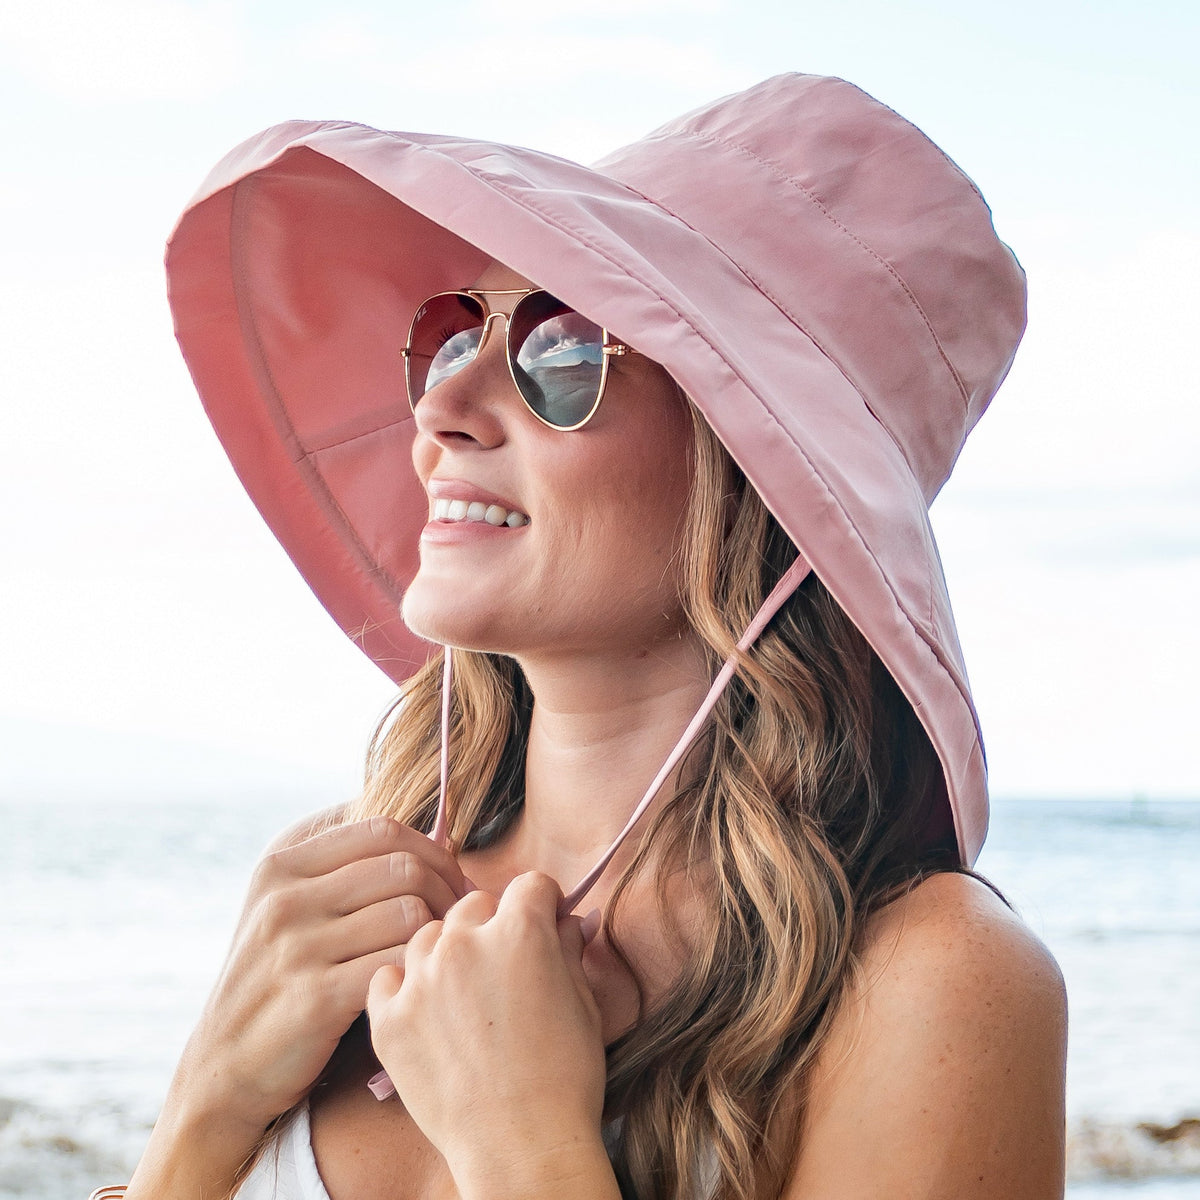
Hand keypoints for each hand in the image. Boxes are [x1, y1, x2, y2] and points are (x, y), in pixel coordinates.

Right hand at [169, 811, 469, 1133]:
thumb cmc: (279, 977)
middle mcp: (283, 899)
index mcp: (281, 865)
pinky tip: (419, 984)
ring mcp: (295, 948)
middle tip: (459, 919)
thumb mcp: (287, 907)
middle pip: (403, 867)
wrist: (224, 1068)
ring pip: (409, 912)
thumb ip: (342, 866)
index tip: (449, 878)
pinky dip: (421, 971)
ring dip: (439, 933)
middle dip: (446, 890)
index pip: (381, 829)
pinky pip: (398, 963)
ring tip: (443, 951)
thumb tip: (431, 832)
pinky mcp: (313, 999)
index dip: (430, 849)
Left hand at [366, 872, 607, 1190]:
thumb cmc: (565, 1078)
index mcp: (520, 931)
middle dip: (493, 923)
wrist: (522, 1147)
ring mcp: (421, 979)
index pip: (529, 885)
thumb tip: (568, 921)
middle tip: (502, 963)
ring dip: (446, 951)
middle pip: (474, 904)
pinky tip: (425, 1010)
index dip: (543, 903)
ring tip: (462, 992)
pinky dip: (404, 986)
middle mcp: (465, 943)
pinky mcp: (389, 1019)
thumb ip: (569, 949)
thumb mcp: (584, 1002)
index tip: (545, 920)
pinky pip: (387, 977)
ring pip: (427, 935)